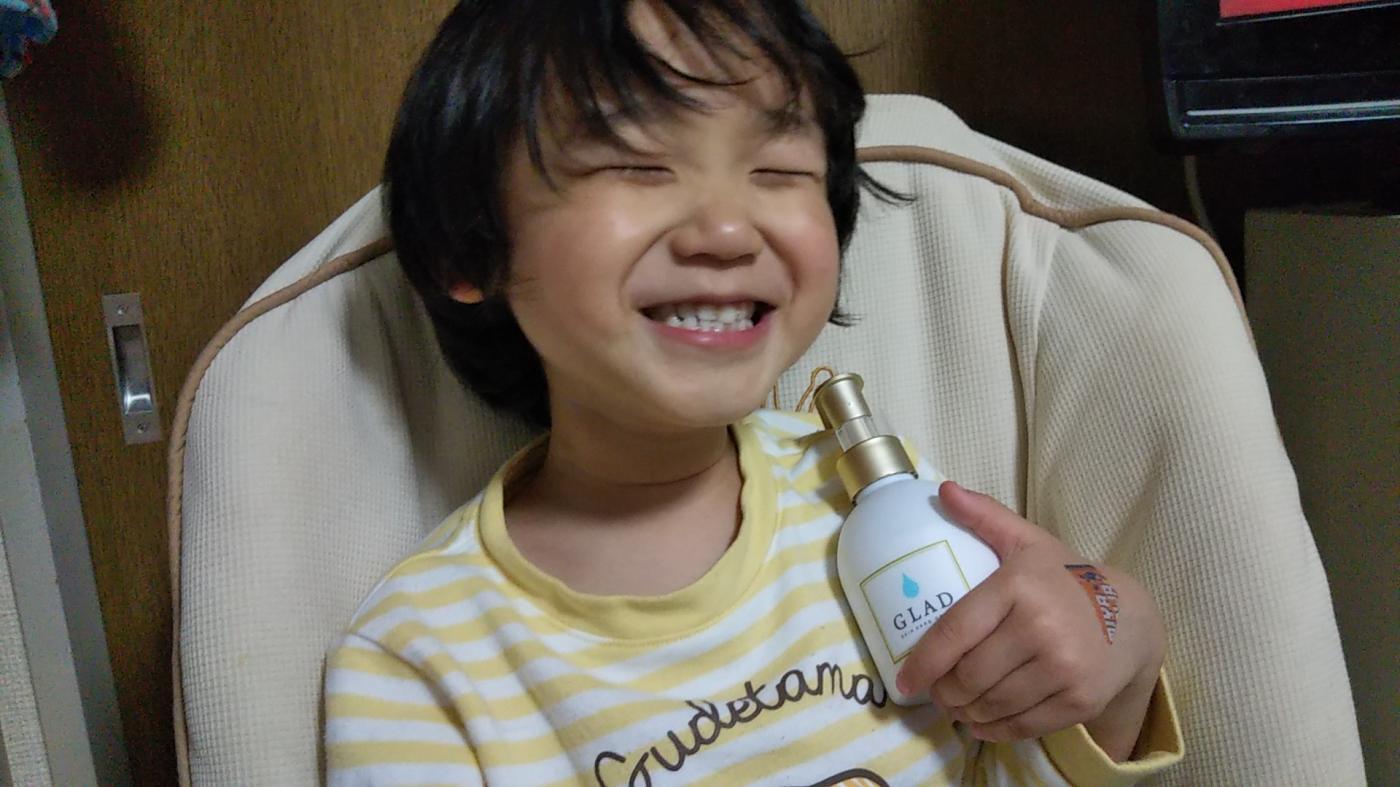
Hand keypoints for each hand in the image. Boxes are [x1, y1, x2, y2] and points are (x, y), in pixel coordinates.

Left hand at [895, 482, 1165, 760]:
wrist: (1133, 618)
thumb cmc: (1066, 579)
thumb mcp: (1028, 543)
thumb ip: (985, 517)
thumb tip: (942, 490)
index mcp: (1018, 587)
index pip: (955, 631)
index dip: (924, 662)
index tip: (904, 681)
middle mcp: (1040, 629)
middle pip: (969, 676)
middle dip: (944, 691)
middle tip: (936, 692)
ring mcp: (1063, 668)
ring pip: (992, 705)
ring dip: (965, 712)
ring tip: (957, 705)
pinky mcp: (1079, 701)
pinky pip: (1022, 725)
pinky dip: (995, 729)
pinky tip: (982, 722)